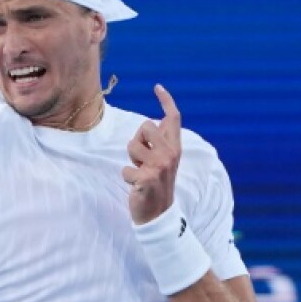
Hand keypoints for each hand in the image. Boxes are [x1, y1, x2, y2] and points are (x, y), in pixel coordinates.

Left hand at [122, 84, 180, 224]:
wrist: (158, 214)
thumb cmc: (156, 184)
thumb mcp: (162, 161)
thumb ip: (160, 143)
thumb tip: (154, 122)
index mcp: (175, 148)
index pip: (173, 118)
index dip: (165, 100)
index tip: (157, 87)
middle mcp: (171, 154)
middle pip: (145, 126)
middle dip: (137, 141)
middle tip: (142, 160)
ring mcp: (159, 166)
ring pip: (131, 146)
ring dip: (131, 161)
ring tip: (140, 172)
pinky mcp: (147, 179)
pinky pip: (125, 169)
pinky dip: (126, 178)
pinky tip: (136, 187)